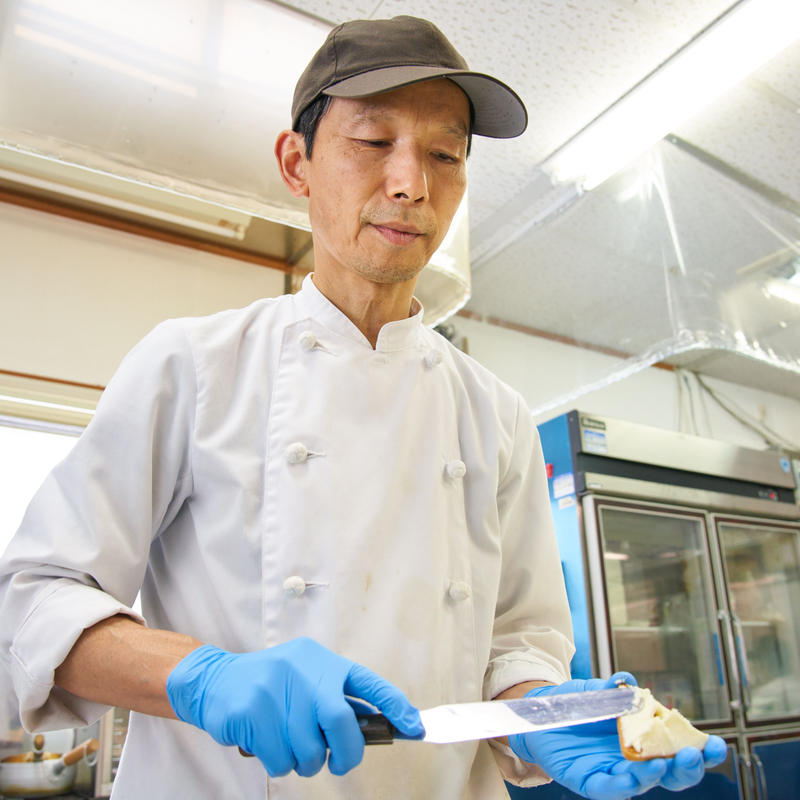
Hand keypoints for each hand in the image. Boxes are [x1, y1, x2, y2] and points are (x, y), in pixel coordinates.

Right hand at [166, 637, 422, 776]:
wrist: (215, 680)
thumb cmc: (271, 686)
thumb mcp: (306, 679)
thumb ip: (335, 699)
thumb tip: (375, 728)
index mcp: (323, 662)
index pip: (368, 682)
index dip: (395, 705)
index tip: (415, 727)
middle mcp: (304, 670)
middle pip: (342, 723)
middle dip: (345, 753)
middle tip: (335, 762)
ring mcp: (276, 688)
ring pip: (309, 750)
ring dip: (304, 761)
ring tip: (289, 745)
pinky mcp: (252, 710)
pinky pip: (280, 759)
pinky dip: (278, 762)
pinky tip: (266, 743)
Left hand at [509, 673, 726, 799]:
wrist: (541, 714)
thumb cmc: (576, 704)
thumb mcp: (595, 692)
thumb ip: (613, 690)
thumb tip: (627, 681)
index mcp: (646, 739)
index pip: (679, 749)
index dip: (701, 751)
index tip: (718, 745)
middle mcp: (636, 761)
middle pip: (670, 773)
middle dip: (687, 767)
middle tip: (694, 754)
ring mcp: (615, 773)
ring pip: (642, 783)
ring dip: (655, 776)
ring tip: (662, 763)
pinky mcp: (590, 780)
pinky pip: (607, 788)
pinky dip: (620, 785)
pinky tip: (629, 778)